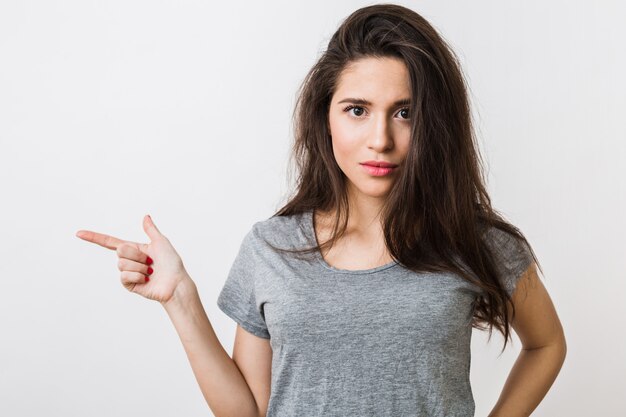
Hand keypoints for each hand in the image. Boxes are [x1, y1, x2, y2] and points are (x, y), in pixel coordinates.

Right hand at [76, 214, 191, 303]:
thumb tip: (145, 216)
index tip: (78, 233)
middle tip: (151, 261)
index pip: (110, 242)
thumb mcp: (161, 243)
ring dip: (140, 266)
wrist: (175, 283)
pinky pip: (124, 276)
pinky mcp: (129, 285)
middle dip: (137, 254)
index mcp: (134, 249)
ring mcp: (128, 273)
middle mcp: (129, 260)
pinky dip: (138, 276)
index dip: (94, 238)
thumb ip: (151, 230)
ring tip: (151, 271)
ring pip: (122, 264)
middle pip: (121, 250)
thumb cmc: (172, 263)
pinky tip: (147, 279)